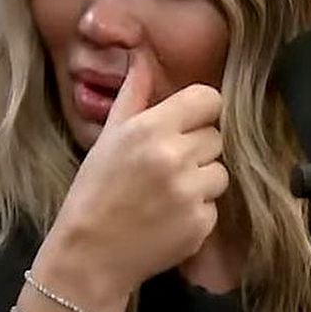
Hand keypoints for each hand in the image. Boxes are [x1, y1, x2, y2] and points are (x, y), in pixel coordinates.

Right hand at [33, 53, 227, 308]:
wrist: (90, 254)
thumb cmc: (94, 191)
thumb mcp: (108, 137)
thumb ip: (133, 95)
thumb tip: (143, 57)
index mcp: (151, 128)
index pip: (208, 99)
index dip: (200, 111)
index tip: (187, 125)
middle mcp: (175, 157)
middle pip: (215, 136)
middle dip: (196, 149)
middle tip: (166, 166)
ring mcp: (191, 192)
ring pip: (220, 171)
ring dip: (201, 180)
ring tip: (168, 193)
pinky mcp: (201, 223)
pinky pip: (215, 204)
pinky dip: (197, 210)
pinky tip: (169, 217)